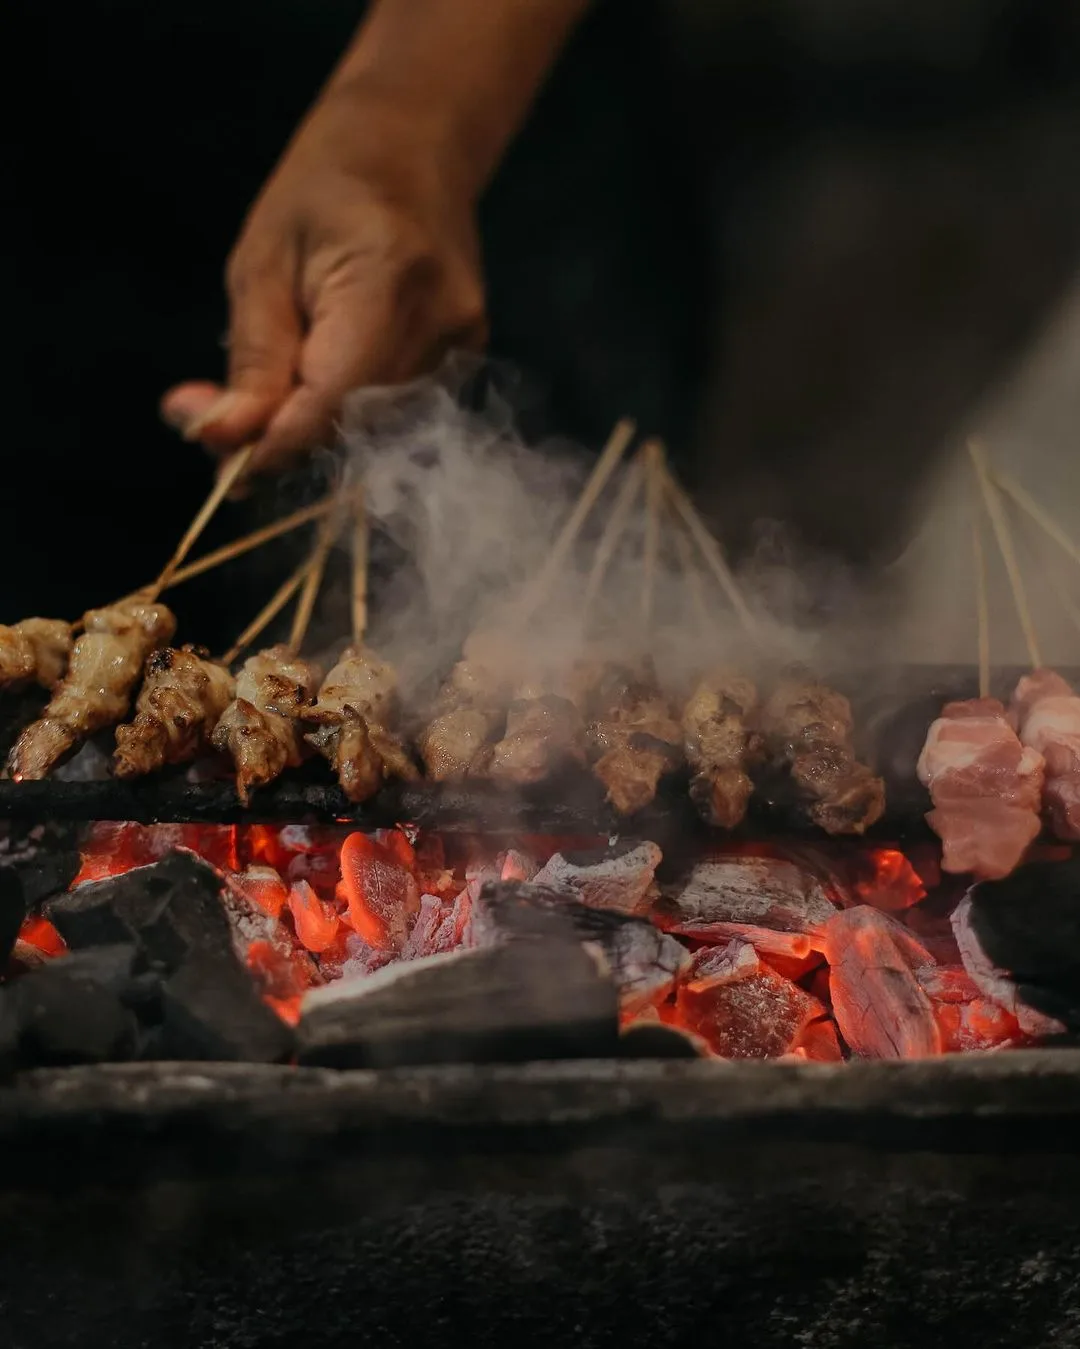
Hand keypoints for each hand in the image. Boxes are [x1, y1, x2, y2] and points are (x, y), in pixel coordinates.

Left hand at [162, 82, 487, 474]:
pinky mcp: (468, 354)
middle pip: (358, 423)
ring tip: (269, 399)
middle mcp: (440, 320)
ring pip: (378, 427)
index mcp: (387, 279)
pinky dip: (350, 414)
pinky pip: (400, 411)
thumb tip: (217, 438)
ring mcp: (464, 341)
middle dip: (287, 441)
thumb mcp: (262, 262)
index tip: (224, 472)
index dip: (279, 444)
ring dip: (316, 431)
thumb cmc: (323, 190)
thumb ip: (251, 359)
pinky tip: (321, 380)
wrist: (414, 144)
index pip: (333, 398)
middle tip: (226, 433)